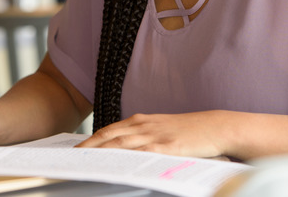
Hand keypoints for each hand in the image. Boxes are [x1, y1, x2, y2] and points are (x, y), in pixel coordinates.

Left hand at [77, 112, 227, 158]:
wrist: (217, 127)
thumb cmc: (192, 131)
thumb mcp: (164, 130)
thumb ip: (146, 137)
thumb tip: (126, 151)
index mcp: (143, 121)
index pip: (109, 130)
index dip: (91, 140)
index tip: (76, 150)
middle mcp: (144, 125)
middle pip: (108, 136)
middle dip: (88, 147)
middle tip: (71, 158)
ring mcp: (154, 135)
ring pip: (119, 144)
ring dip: (99, 152)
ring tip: (83, 163)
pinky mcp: (166, 147)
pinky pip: (139, 154)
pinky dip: (123, 159)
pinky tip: (113, 166)